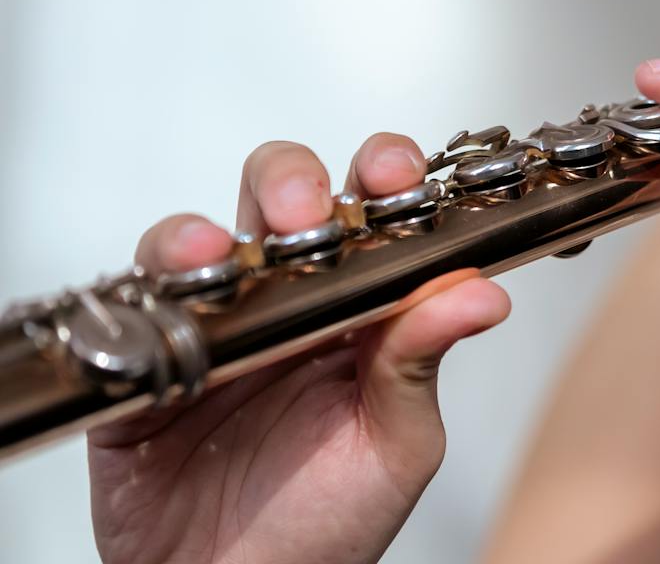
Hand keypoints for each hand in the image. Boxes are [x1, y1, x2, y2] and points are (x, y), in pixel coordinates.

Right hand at [88, 134, 510, 563]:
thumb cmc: (327, 526)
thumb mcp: (395, 443)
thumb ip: (424, 361)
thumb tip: (482, 291)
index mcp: (362, 306)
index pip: (376, 211)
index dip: (385, 174)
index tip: (394, 174)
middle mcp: (289, 300)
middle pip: (285, 197)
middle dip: (294, 185)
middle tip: (307, 217)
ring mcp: (217, 323)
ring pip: (204, 236)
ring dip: (213, 227)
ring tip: (228, 253)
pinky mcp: (147, 361)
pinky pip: (136, 302)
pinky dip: (152, 285)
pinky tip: (181, 297)